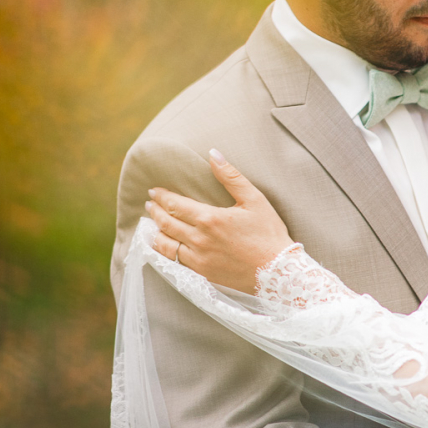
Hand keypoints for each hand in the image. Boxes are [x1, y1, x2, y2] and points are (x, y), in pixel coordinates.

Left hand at [145, 150, 293, 293]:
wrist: (278, 272)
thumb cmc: (269, 234)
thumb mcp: (254, 200)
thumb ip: (231, 176)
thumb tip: (213, 153)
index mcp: (210, 218)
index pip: (175, 204)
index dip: (162, 197)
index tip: (154, 191)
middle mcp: (199, 239)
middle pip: (167, 223)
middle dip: (155, 212)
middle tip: (150, 204)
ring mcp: (199, 259)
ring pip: (166, 245)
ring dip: (155, 233)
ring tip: (151, 225)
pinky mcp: (203, 273)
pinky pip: (175, 262)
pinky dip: (164, 252)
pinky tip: (164, 247)